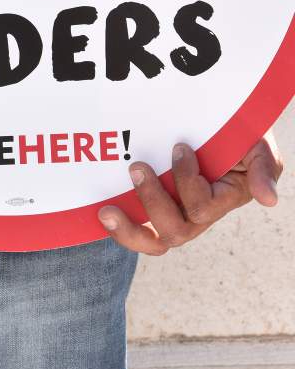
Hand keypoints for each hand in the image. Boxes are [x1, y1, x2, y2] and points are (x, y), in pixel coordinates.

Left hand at [98, 133, 281, 254]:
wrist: (208, 126)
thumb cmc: (235, 135)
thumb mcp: (256, 145)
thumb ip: (264, 168)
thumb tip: (268, 200)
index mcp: (222, 200)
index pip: (202, 207)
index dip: (187, 181)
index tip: (179, 147)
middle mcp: (197, 215)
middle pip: (175, 230)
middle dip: (153, 200)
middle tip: (138, 166)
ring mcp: (172, 216)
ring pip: (153, 242)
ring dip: (128, 228)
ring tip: (106, 209)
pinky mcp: (149, 212)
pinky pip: (137, 235)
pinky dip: (119, 230)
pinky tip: (100, 214)